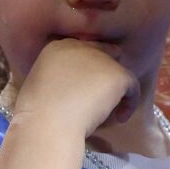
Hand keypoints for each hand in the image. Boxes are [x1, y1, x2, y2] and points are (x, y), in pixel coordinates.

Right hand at [13, 39, 140, 136]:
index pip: (82, 51)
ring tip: (109, 113)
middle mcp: (81, 46)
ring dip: (115, 93)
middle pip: (103, 57)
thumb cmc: (37, 113)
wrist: (48, 122)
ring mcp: (101, 59)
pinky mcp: (117, 74)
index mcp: (57, 47)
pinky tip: (120, 118)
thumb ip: (57, 78)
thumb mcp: (40, 86)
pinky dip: (130, 103)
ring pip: (117, 74)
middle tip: (102, 101)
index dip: (88, 70)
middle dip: (104, 78)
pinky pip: (132, 87)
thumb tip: (72, 88)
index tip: (87, 90)